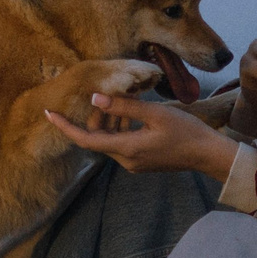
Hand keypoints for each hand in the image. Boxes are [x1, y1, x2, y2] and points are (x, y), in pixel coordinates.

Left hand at [43, 92, 240, 177]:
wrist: (208, 154)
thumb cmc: (186, 132)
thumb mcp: (154, 113)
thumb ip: (124, 106)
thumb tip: (95, 99)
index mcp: (125, 149)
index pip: (85, 139)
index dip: (64, 126)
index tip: (48, 113)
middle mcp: (126, 160)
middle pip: (98, 138)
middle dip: (96, 116)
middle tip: (104, 94)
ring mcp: (134, 163)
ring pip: (111, 139)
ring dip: (111, 120)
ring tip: (124, 98)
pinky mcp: (142, 161)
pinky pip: (123, 143)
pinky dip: (122, 127)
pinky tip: (133, 111)